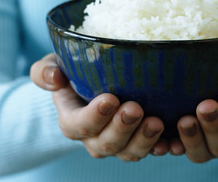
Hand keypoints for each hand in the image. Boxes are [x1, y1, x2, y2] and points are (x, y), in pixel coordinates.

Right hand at [30, 54, 167, 160]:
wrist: (92, 82)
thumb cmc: (72, 72)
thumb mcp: (53, 65)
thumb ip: (44, 71)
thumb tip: (54, 77)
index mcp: (72, 121)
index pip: (78, 126)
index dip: (93, 117)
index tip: (110, 98)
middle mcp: (94, 138)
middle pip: (106, 144)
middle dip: (122, 128)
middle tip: (135, 108)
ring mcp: (119, 142)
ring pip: (129, 152)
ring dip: (144, 140)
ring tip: (157, 122)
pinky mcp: (140, 140)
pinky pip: (151, 151)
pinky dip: (162, 148)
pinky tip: (173, 142)